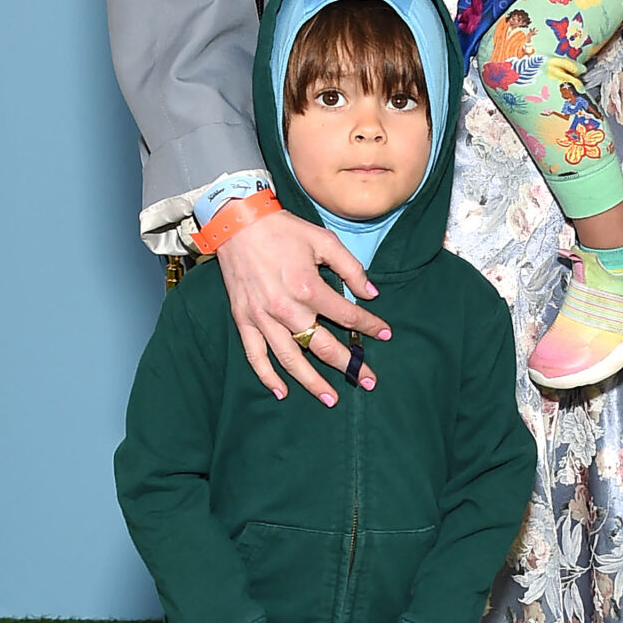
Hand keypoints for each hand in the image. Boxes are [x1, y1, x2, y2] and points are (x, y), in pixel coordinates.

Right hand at [216, 209, 389, 403]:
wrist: (237, 223)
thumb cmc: (283, 230)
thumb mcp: (324, 241)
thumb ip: (351, 269)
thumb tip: (371, 294)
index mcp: (308, 288)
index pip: (347, 316)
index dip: (369, 326)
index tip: (385, 334)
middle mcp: (286, 308)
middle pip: (322, 346)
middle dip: (348, 365)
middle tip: (368, 380)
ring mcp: (262, 317)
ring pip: (291, 359)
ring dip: (312, 382)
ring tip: (331, 398)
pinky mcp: (244, 320)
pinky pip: (255, 355)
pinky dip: (267, 376)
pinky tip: (282, 392)